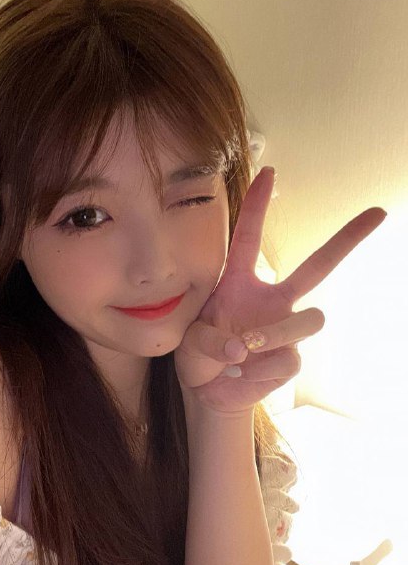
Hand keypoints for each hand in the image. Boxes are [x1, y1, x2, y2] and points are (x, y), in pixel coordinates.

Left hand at [174, 167, 386, 415]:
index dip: (257, 205)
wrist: (207, 393)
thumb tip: (242, 348)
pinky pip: (289, 358)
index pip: (248, 238)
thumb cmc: (198, 357)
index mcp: (238, 284)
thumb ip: (209, 340)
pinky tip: (240, 376)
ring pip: (310, 318)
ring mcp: (285, 328)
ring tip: (241, 350)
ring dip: (274, 333)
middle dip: (346, 240)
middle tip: (376, 214)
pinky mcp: (290, 359)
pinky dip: (259, 371)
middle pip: (317, 267)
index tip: (269, 172)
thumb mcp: (188, 343)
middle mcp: (270, 300)